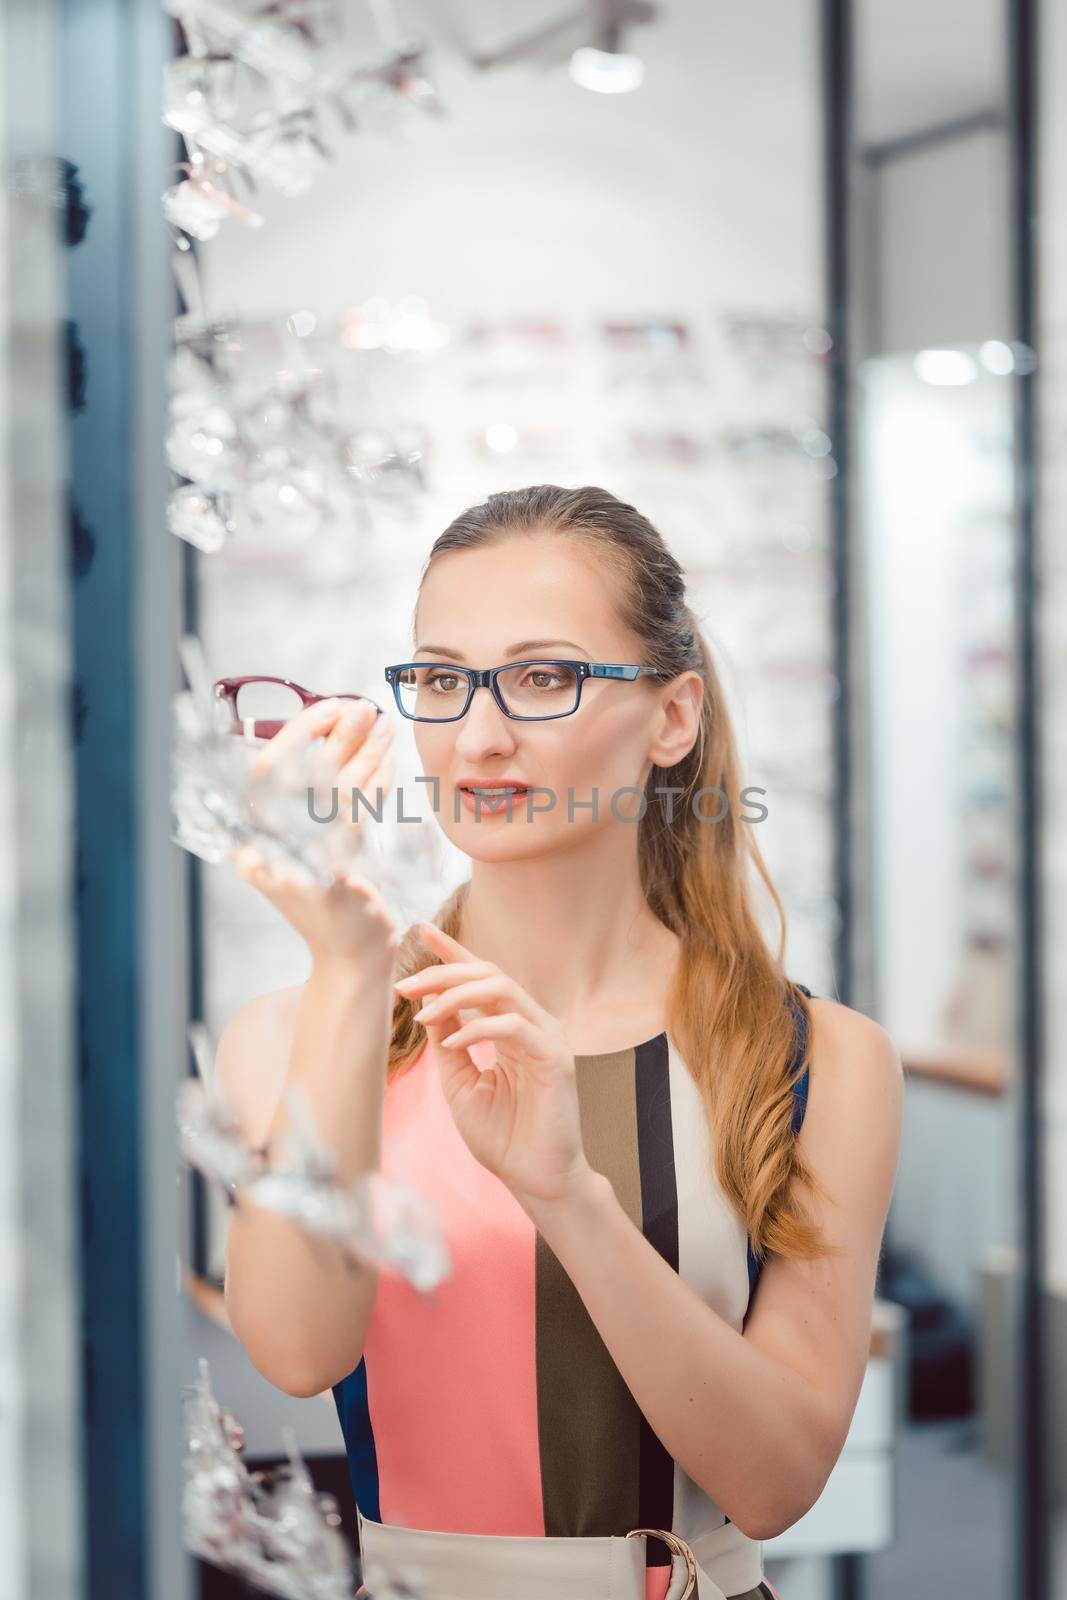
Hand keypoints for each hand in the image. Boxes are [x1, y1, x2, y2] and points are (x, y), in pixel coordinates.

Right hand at [228, 697, 400, 971]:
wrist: (350, 960)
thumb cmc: (336, 895)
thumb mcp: (312, 844)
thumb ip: (311, 798)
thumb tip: (336, 727)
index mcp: (252, 840)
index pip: (266, 767)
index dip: (300, 730)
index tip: (333, 706)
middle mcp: (264, 853)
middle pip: (297, 773)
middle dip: (335, 733)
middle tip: (366, 707)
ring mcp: (294, 869)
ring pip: (331, 793)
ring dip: (363, 752)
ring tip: (385, 728)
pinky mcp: (330, 882)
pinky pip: (355, 820)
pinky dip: (375, 786)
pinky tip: (390, 764)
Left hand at [395, 921, 593, 1211]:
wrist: (535, 1180)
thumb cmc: (502, 1136)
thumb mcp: (459, 1082)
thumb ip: (448, 1041)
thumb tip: (428, 1003)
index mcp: (512, 1027)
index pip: (481, 977)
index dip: (452, 952)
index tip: (418, 932)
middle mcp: (533, 1024)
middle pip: (488, 974)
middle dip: (443, 972)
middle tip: (404, 984)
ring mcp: (547, 1038)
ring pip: (502, 989)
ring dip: (457, 995)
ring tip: (422, 1013)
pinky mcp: (556, 1058)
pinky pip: (513, 1026)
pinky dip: (477, 1029)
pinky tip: (451, 1042)